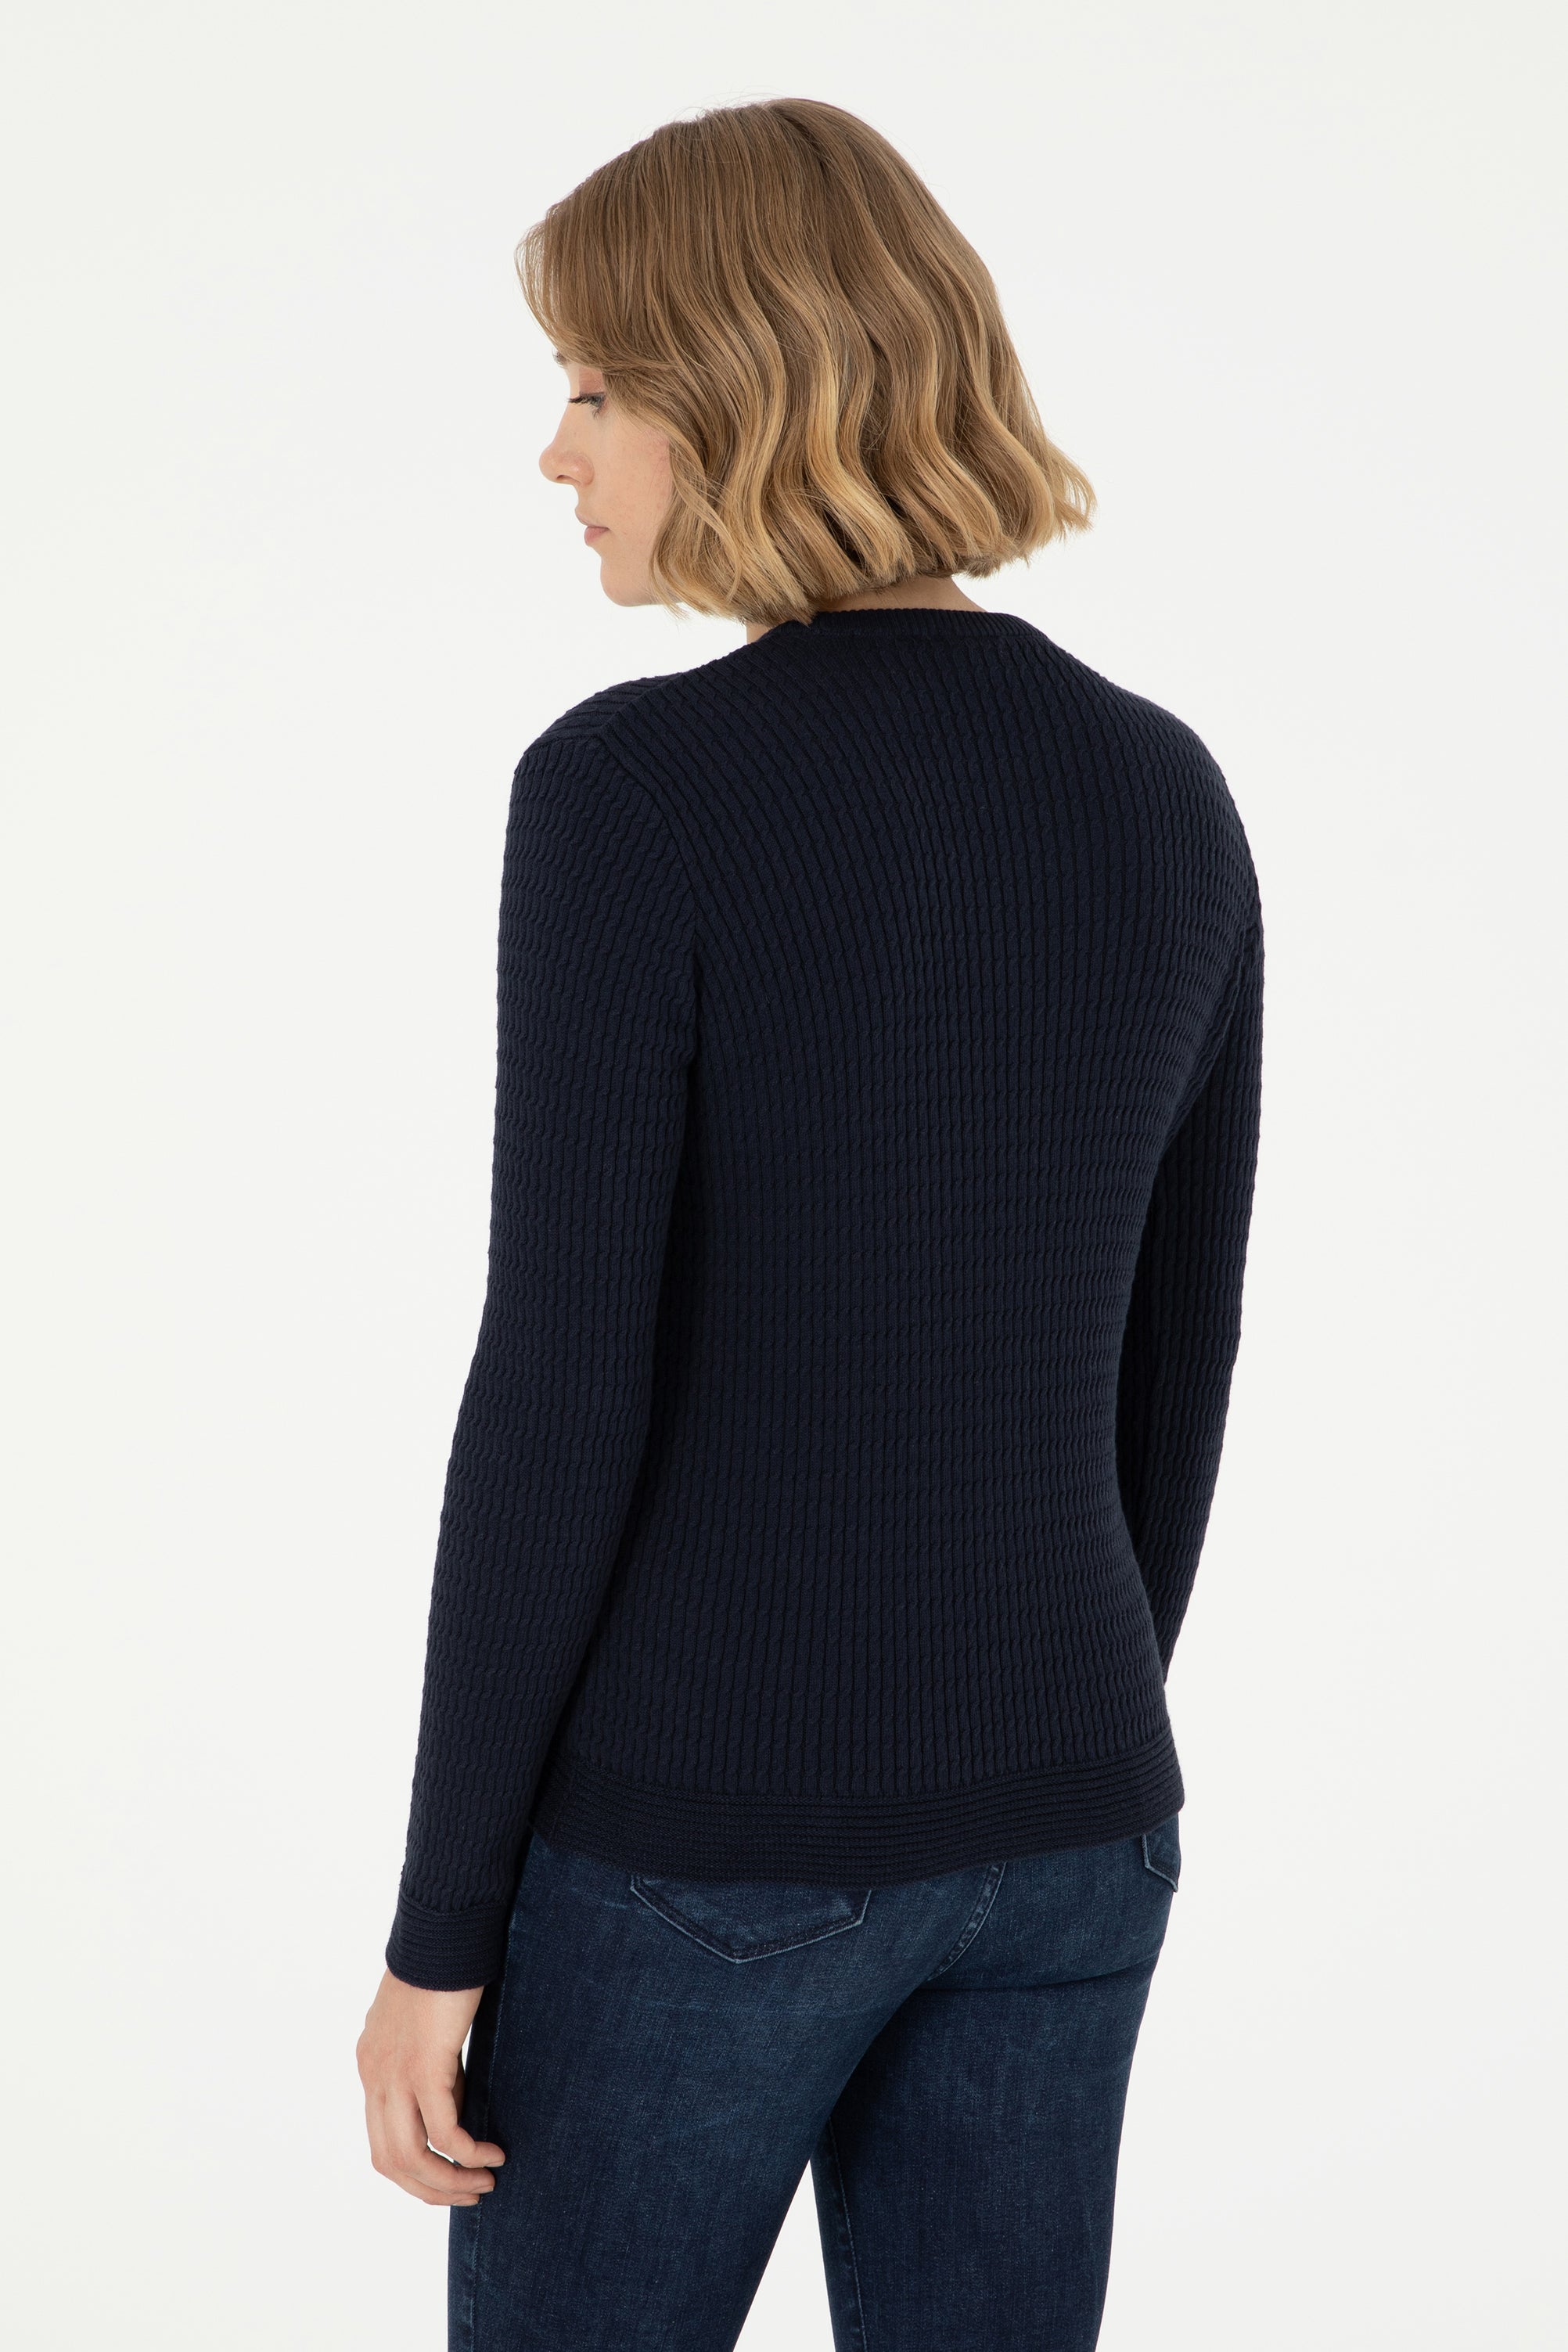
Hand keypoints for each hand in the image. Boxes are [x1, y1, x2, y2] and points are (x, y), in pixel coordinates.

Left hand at [356, 1969, 505, 2205]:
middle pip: (390, 2160)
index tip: (450, 2178)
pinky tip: (494, 2153)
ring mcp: (394, 2072)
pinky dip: (469, 2151)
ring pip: (412, 2156)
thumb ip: (430, 2064)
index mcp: (372, 2064)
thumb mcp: (427, 2026)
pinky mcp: (424, 2065)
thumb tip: (455, 2102)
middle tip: (471, 2194)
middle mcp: (375, 2074)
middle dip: (431, 2188)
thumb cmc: (444, 1966)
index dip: (415, 2171)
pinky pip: (444, 2130)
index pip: (381, 2140)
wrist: (444, 1928)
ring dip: (450, 2181)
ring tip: (485, 2183)